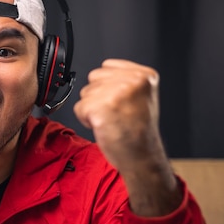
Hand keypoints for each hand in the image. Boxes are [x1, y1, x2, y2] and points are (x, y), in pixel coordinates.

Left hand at [73, 59, 180, 215]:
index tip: (119, 102)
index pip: (107, 66)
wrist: (142, 157)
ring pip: (85, 93)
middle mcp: (132, 81)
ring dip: (92, 108)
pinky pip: (79, 108)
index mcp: (144, 75)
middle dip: (98, 96)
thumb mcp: (142, 96)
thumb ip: (124, 80)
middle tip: (116, 113)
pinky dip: (86, 120)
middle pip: (93, 78)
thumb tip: (99, 74)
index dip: (106, 86)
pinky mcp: (101, 107)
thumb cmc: (139, 131)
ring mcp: (116, 93)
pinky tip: (103, 126)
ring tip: (111, 119)